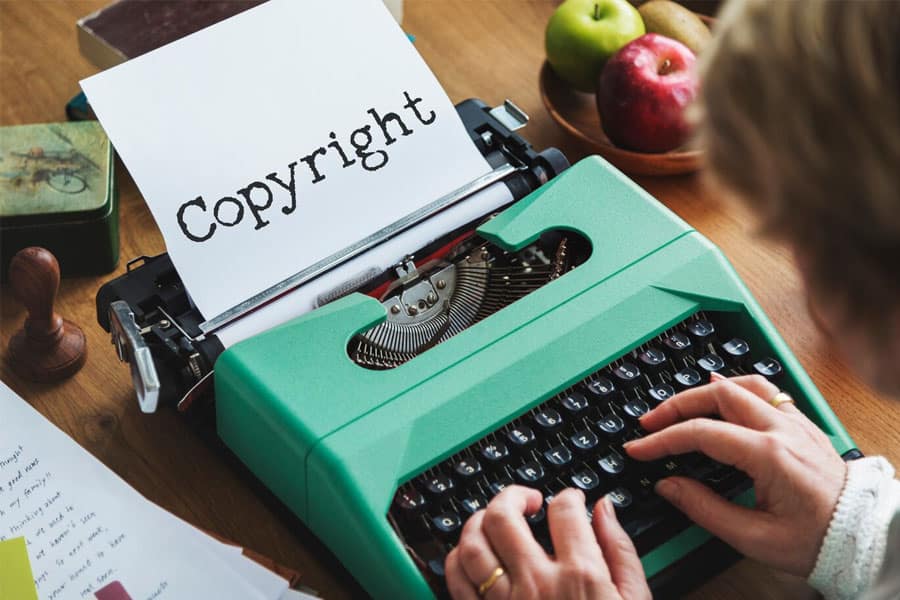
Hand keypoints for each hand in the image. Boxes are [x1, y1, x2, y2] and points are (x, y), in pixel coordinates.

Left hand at [444, 486, 650, 599]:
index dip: (567, 496)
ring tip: (496, 520)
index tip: (570, 501)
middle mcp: (537, 585)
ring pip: (472, 545)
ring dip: (480, 521)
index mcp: (580, 576)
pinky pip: (457, 582)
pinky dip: (459, 559)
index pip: (563, 510)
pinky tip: (476, 556)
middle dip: (512, 495)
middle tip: (527, 500)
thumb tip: (603, 510)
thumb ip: (619, 551)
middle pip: (502, 516)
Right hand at [624, 373, 846, 576]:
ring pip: (741, 384)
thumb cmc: (817, 541)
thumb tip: (669, 485)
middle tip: (649, 423)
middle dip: (675, 405)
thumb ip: (705, 509)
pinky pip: (765, 390)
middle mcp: (781, 429)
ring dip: (704, 390)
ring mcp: (794, 422)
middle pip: (717, 394)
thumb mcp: (754, 537)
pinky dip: (735, 387)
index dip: (662, 440)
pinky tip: (721, 393)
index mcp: (769, 455)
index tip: (638, 449)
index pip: (701, 433)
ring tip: (679, 406)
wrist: (864, 537)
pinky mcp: (802, 424)